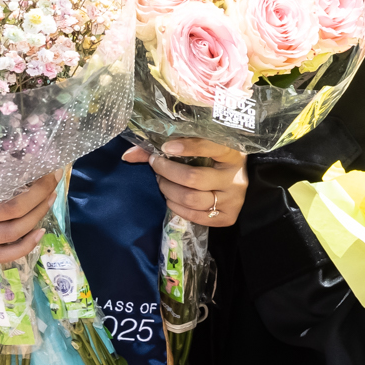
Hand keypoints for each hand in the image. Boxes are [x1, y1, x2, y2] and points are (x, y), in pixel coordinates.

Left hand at [128, 140, 247, 227]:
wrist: (237, 183)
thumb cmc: (214, 160)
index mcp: (232, 153)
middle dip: (167, 172)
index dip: (186, 147)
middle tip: (157, 166)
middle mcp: (235, 178)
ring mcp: (233, 200)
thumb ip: (165, 148)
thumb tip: (128, 155)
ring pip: (192, 199)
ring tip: (162, 182)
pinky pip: (196, 216)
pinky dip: (176, 207)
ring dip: (168, 190)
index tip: (165, 147)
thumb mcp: (199, 148)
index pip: (211, 146)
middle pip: (193, 178)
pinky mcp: (228, 217)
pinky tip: (171, 198)